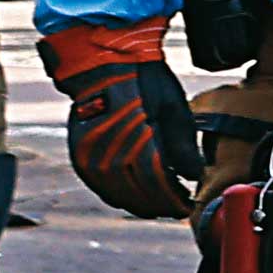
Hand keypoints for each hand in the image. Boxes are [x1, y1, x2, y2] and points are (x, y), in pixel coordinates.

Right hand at [39, 12, 192, 217]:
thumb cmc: (145, 82)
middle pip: (137, 194)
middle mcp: (109, 154)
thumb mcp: (174, 110)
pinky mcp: (79, 154)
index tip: (188, 205)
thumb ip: (182, 148)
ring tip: (159, 205)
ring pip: (116, 195)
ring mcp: (90, 156)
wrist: (104, 63)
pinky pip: (98, 185)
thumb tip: (193, 177)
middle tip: (178, 208)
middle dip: (160, 205)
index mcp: (136, 143)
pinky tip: (133, 196)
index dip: (174, 199)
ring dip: (140, 204)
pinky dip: (117, 195)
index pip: (157, 184)